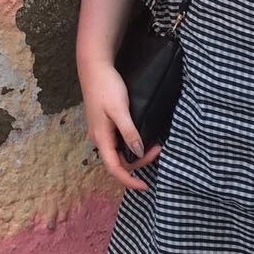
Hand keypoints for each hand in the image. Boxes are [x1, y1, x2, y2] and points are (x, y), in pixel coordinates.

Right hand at [79, 61, 160, 190]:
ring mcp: (100, 130)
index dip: (129, 180)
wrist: (94, 67)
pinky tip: (141, 138)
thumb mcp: (120, 110)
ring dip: (136, 153)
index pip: (114, 168)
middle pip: (118, 161)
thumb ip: (129, 132)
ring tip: (153, 145)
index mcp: (101, 137)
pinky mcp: (104, 123)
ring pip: (118, 152)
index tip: (145, 186)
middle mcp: (99, 138)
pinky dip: (131, 144)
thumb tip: (138, 152)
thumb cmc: (106, 87)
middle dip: (139, 162)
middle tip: (158, 149)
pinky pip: (117, 142)